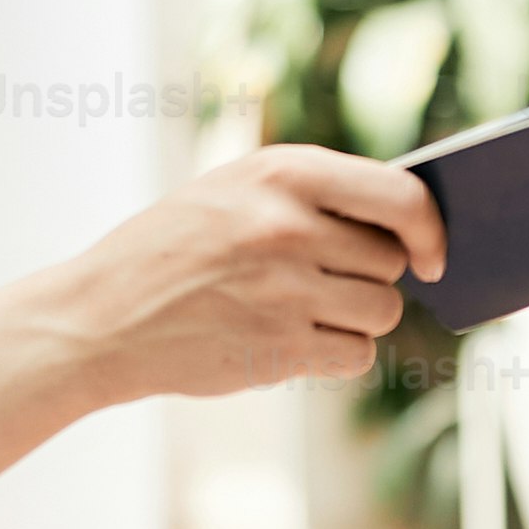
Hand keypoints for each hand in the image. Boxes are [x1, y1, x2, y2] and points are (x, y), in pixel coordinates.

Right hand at [43, 146, 445, 407]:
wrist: (98, 318)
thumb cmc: (171, 251)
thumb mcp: (232, 192)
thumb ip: (308, 195)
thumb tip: (407, 221)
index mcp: (281, 173)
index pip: (401, 195)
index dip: (430, 228)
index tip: (431, 253)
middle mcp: (288, 225)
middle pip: (390, 260)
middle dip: (370, 276)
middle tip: (322, 281)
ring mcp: (285, 289)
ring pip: (381, 311)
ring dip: (356, 318)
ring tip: (301, 310)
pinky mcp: (280, 346)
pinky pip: (356, 355)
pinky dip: (336, 354)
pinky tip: (291, 340)